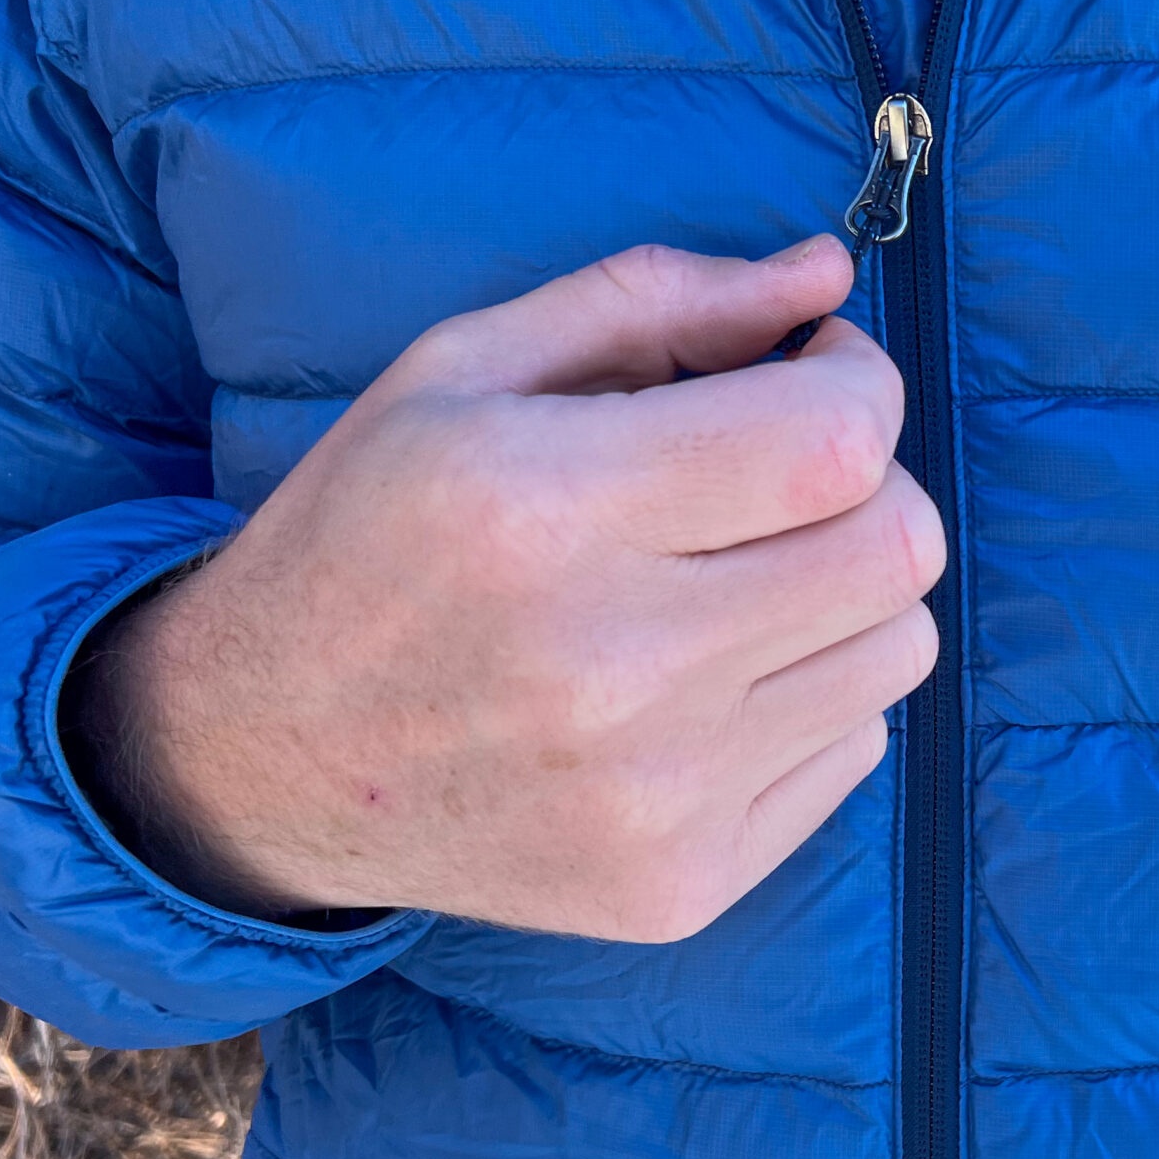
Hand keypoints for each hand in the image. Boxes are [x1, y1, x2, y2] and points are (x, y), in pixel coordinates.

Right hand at [67, 239, 941, 941]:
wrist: (259, 760)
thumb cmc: (368, 533)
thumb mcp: (463, 371)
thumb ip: (656, 300)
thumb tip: (827, 273)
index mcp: (546, 510)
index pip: (837, 443)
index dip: (860, 385)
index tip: (815, 374)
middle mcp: (613, 668)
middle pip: (897, 548)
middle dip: (870, 481)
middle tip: (784, 471)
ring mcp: (656, 797)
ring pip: (900, 648)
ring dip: (849, 590)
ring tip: (738, 576)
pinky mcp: (682, 885)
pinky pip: (855, 748)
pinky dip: (812, 694)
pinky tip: (705, 679)